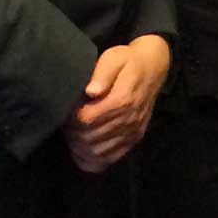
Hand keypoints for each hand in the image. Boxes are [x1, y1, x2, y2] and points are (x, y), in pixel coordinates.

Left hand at [63, 34, 170, 172]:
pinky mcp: (134, 139)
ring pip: (97, 152)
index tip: (65, 110)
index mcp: (122, 100)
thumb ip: (102, 73)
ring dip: (80, 146)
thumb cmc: (128, 61)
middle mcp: (129, 120)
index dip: (70, 118)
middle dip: (72, 133)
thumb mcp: (114, 58)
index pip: (86, 120)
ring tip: (73, 132)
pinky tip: (83, 149)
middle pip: (89, 138)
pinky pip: (110, 159)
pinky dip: (93, 159)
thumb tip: (91, 91)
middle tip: (65, 121)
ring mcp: (133, 132)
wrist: (153, 68)